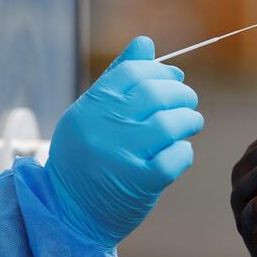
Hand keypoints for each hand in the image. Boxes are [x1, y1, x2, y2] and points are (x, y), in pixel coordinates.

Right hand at [46, 36, 203, 247]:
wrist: (67, 213)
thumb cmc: (85, 158)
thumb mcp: (90, 115)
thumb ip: (118, 79)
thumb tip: (146, 43)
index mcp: (90, 108)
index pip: (134, 73)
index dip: (161, 72)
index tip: (175, 78)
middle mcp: (103, 128)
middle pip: (156, 95)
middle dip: (181, 95)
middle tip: (187, 103)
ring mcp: (122, 155)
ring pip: (171, 124)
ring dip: (189, 121)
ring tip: (190, 123)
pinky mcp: (140, 182)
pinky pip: (177, 156)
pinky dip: (184, 152)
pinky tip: (178, 152)